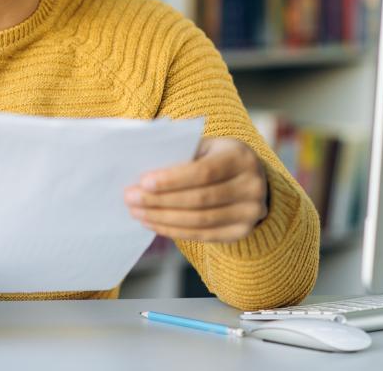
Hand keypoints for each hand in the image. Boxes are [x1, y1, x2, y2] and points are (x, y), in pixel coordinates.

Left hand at [123, 137, 267, 242]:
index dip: (172, 180)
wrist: (252, 178)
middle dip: (160, 200)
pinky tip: (154, 223)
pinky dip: (174, 230)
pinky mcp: (241, 232)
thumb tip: (145, 172)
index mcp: (241, 157)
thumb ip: (182, 153)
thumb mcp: (207, 146)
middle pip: (199, 199)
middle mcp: (252, 186)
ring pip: (199, 221)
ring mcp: (250, 212)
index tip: (143, 182)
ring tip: (137, 212)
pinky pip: (202, 235)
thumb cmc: (218, 157)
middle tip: (130, 198)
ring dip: (162, 218)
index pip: (203, 172)